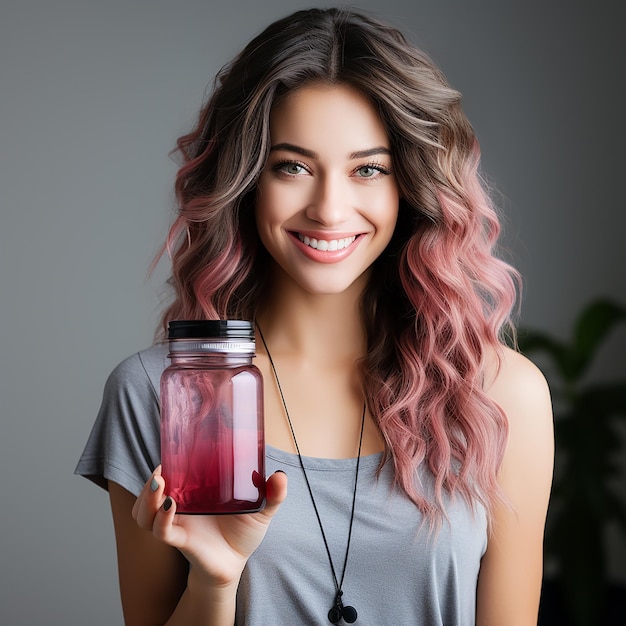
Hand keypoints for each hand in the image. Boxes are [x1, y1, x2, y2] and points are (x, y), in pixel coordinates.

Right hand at [132, 466, 287, 586]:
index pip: (170, 474)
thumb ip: (273, 494)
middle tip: (159, 471)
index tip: (169, 452)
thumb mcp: (261, 509)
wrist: (236, 564)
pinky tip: (171, 505)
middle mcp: (180, 506)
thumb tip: (280, 475)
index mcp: (193, 493)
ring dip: (147, 499)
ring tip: (159, 483)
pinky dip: (162, 518)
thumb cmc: (242, 534)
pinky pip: (163, 531)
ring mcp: (178, 523)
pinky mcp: (181, 540)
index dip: (164, 463)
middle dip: (148, 482)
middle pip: (149, 494)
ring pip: (145, 513)